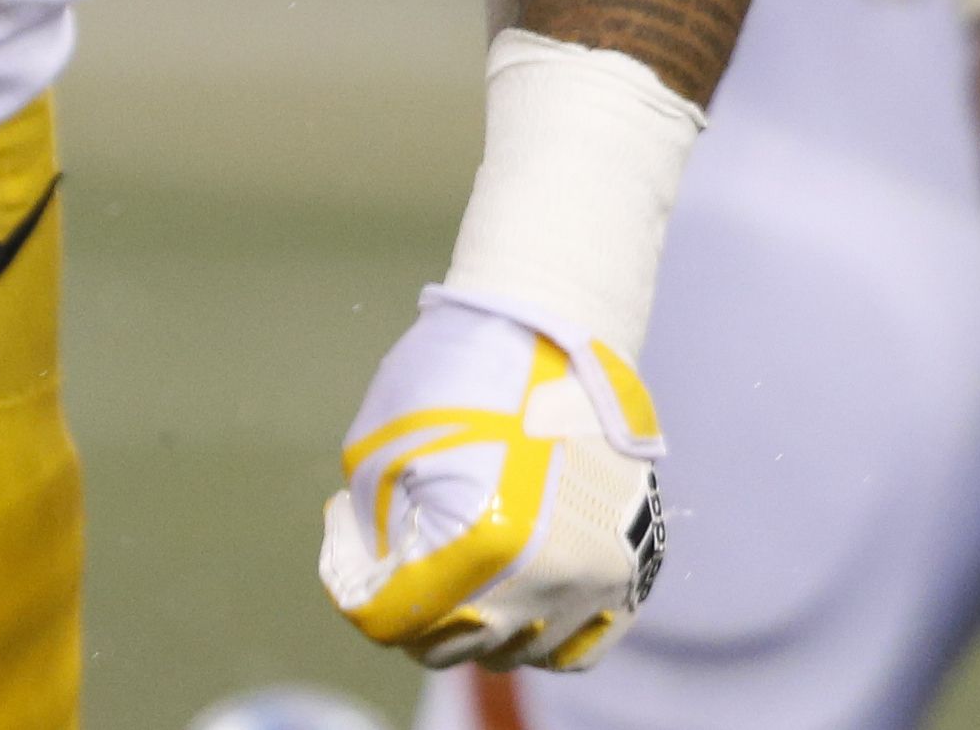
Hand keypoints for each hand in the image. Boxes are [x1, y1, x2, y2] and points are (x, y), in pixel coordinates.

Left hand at [318, 289, 665, 671]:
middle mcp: (545, 577)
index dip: (358, 586)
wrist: (556, 328)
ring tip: (451, 570)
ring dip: (470, 625)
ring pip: (512, 652)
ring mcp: (594, 579)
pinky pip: (576, 647)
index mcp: (480, 544)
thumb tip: (375, 574)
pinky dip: (536, 636)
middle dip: (410, 608)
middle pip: (451, 647)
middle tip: (396, 558)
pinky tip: (508, 598)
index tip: (351, 540)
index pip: (395, 619)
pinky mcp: (628, 570)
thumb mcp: (379, 446)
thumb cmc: (458, 371)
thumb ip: (371, 529)